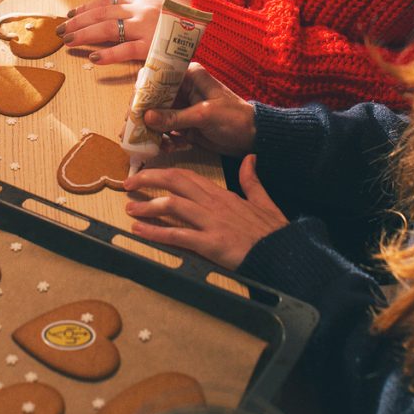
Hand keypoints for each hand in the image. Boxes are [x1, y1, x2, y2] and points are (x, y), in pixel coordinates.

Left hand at [57, 0, 197, 62]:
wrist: (219, 24)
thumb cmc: (202, 7)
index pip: (109, 0)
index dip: (89, 7)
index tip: (75, 13)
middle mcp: (140, 10)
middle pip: (101, 15)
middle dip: (78, 21)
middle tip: (61, 29)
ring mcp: (144, 28)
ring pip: (106, 31)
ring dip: (84, 35)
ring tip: (68, 41)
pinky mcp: (151, 46)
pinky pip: (124, 51)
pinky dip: (108, 55)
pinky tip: (93, 58)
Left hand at [124, 158, 287, 269]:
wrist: (285, 254)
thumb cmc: (274, 232)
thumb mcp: (264, 201)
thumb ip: (252, 180)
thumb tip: (251, 158)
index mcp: (223, 194)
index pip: (188, 176)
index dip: (165, 173)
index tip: (148, 173)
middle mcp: (214, 204)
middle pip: (176, 182)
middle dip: (149, 179)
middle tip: (128, 183)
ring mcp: (211, 223)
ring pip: (173, 206)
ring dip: (147, 206)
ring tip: (129, 208)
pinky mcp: (211, 244)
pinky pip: (178, 235)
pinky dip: (156, 232)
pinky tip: (140, 231)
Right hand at [144, 63, 255, 158]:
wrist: (252, 137)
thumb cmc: (234, 117)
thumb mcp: (204, 115)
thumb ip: (175, 116)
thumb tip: (146, 116)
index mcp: (189, 76)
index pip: (158, 77)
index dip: (143, 91)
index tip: (133, 108)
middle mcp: (182, 89)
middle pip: (153, 99)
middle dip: (143, 116)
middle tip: (131, 130)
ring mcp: (182, 108)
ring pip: (157, 117)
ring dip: (152, 131)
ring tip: (149, 144)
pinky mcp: (184, 125)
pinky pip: (166, 131)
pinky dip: (164, 140)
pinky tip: (168, 147)